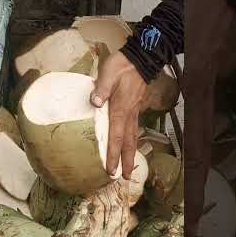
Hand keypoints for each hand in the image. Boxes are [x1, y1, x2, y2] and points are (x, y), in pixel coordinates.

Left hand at [90, 52, 146, 179]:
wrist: (141, 58)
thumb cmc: (122, 66)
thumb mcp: (107, 74)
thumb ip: (100, 89)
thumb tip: (94, 103)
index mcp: (120, 109)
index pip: (116, 137)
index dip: (113, 155)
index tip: (112, 170)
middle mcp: (129, 114)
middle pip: (128, 143)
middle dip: (126, 161)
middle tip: (126, 178)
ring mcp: (134, 112)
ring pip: (133, 137)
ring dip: (131, 154)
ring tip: (130, 168)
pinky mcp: (136, 107)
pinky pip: (134, 129)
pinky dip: (132, 141)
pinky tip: (130, 145)